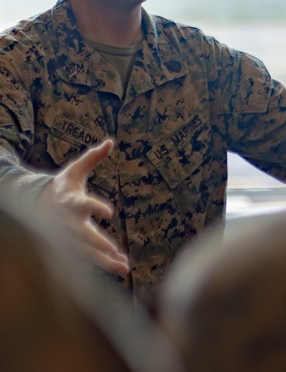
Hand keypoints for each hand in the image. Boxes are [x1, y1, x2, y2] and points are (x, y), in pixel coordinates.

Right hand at [42, 139, 129, 276]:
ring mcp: (68, 237)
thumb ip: (92, 158)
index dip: (94, 208)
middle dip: (97, 243)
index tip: (108, 212)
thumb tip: (110, 142)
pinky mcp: (72, 246)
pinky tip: (121, 268)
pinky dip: (104, 264)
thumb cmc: (62, 186)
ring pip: (86, 252)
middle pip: (82, 235)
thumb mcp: (75, 171)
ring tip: (124, 267)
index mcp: (70, 202)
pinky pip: (88, 258)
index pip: (82, 205)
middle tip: (113, 249)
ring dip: (104, 260)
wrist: (37, 205)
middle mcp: (68, 222)